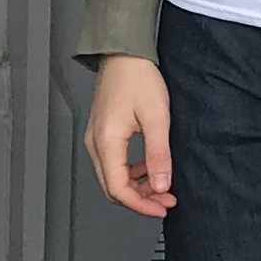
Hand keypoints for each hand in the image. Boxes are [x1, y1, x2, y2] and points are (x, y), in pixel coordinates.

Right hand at [85, 55, 175, 218]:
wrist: (124, 53)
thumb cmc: (138, 78)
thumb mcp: (157, 118)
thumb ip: (158, 155)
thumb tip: (160, 186)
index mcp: (106, 141)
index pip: (118, 189)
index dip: (141, 205)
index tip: (163, 207)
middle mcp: (96, 143)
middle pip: (112, 188)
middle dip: (140, 200)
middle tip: (165, 201)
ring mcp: (96, 138)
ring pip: (112, 178)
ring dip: (136, 188)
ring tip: (161, 187)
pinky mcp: (102, 133)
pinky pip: (113, 164)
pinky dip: (131, 174)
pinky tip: (148, 169)